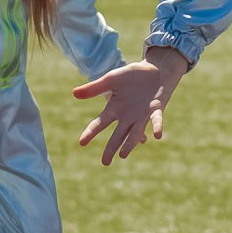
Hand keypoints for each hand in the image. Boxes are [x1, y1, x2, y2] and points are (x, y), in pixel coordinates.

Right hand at [73, 46, 188, 164]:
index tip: (82, 142)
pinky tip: (157, 135)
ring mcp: (142, 115)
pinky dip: (156, 126)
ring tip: (123, 155)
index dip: (91, 132)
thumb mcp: (111, 79)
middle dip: (111, 148)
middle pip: (118, 135)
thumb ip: (94, 88)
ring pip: (135, 132)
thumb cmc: (131, 76)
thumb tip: (74, 93)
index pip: (100, 123)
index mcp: (114, 109)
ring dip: (130, 143)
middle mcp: (127, 116)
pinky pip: (156, 120)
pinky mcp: (156, 109)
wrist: (155, 70)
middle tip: (105, 162)